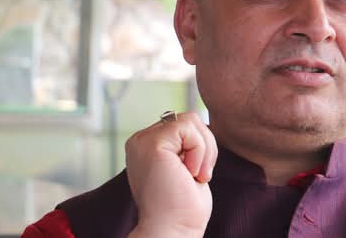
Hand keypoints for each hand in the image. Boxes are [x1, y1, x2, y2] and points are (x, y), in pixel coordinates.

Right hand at [125, 112, 216, 237]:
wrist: (173, 230)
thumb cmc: (184, 207)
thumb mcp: (187, 165)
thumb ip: (186, 142)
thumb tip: (197, 119)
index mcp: (147, 146)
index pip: (185, 124)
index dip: (200, 147)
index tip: (195, 175)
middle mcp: (140, 140)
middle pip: (190, 118)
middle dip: (205, 146)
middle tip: (197, 176)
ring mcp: (143, 141)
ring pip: (191, 120)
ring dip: (203, 150)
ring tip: (192, 175)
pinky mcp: (151, 144)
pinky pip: (188, 127)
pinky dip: (199, 150)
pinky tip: (188, 172)